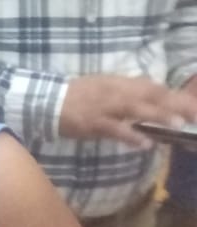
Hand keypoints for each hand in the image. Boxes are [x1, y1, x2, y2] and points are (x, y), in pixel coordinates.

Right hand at [60, 75, 196, 146]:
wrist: (45, 101)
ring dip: (156, 115)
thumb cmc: (77, 95)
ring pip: (134, 108)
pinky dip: (129, 135)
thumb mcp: (104, 86)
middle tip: (196, 114)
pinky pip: (114, 128)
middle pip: (149, 96)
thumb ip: (128, 90)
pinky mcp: (92, 122)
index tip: (195, 106)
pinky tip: (144, 143)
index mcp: (119, 83)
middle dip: (175, 104)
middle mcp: (115, 91)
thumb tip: (152, 91)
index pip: (154, 87)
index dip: (176, 96)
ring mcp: (104, 106)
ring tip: (178, 124)